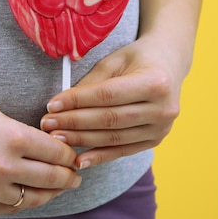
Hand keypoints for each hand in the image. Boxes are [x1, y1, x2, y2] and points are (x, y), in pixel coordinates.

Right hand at [0, 95, 81, 214]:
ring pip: (35, 197)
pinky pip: (11, 208)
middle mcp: (4, 165)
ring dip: (51, 193)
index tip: (74, 156)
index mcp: (13, 137)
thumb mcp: (0, 117)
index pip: (57, 153)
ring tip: (58, 188)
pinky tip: (31, 194)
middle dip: (69, 177)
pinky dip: (25, 202)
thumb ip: (28, 136)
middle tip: (75, 175)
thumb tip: (55, 151)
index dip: (70, 155)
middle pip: (52, 177)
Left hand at [40, 35, 185, 169]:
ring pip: (113, 138)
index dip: (77, 101)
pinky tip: (79, 159)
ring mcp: (161, 128)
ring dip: (82, 139)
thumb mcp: (115, 60)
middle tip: (48, 123)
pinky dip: (99, 156)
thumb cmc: (139, 58)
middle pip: (109, 119)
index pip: (106, 95)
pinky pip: (122, 150)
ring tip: (56, 138)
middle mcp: (163, 108)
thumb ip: (92, 82)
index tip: (52, 105)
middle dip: (74, 122)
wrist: (169, 64)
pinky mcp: (155, 140)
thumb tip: (62, 103)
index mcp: (155, 82)